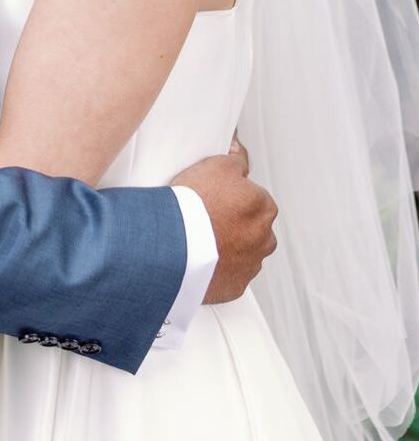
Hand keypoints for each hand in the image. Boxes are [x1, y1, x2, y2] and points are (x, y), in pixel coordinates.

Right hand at [171, 148, 277, 303]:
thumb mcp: (217, 165)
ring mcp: (250, 264)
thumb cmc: (196, 206)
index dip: (230, 192)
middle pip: (250, 225)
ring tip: (197, 236)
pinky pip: (227, 273)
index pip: (253, 195)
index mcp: (263, 207)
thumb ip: (234, 160)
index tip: (214, 193)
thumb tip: (239, 154)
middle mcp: (264, 238)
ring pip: (240, 251)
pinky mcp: (233, 286)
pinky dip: (216, 266)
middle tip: (204, 213)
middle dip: (232, 221)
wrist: (176, 245)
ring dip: (225, 244)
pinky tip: (197, 255)